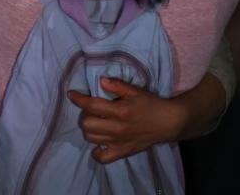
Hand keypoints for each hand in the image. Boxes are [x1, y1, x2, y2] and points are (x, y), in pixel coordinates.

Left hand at [68, 77, 186, 163]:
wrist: (168, 123)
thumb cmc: (150, 104)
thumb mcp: (135, 90)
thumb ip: (117, 85)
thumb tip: (100, 81)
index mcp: (120, 111)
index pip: (92, 105)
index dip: (78, 99)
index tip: (71, 94)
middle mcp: (117, 128)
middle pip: (87, 124)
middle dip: (85, 114)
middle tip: (92, 110)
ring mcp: (118, 142)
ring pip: (91, 138)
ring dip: (89, 128)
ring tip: (96, 122)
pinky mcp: (122, 152)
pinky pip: (102, 158)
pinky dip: (96, 151)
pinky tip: (99, 142)